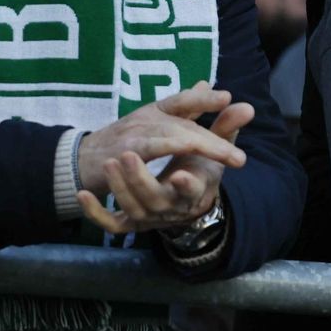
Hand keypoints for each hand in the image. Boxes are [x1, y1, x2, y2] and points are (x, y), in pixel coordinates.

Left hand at [74, 82, 252, 234]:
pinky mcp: (129, 223)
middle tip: (127, 156)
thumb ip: (226, 129)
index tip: (180, 175)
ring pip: (132, 211)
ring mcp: (148, 217)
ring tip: (111, 163)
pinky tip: (83, 197)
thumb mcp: (213, 154)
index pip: (192, 191)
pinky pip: (111, 225)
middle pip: (155, 201)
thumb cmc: (198, 172)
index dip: (187, 187)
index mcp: (193, 191)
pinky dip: (96, 216)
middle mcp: (170, 207)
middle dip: (141, 181)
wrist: (182, 205)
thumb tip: (247, 106)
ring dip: (120, 189)